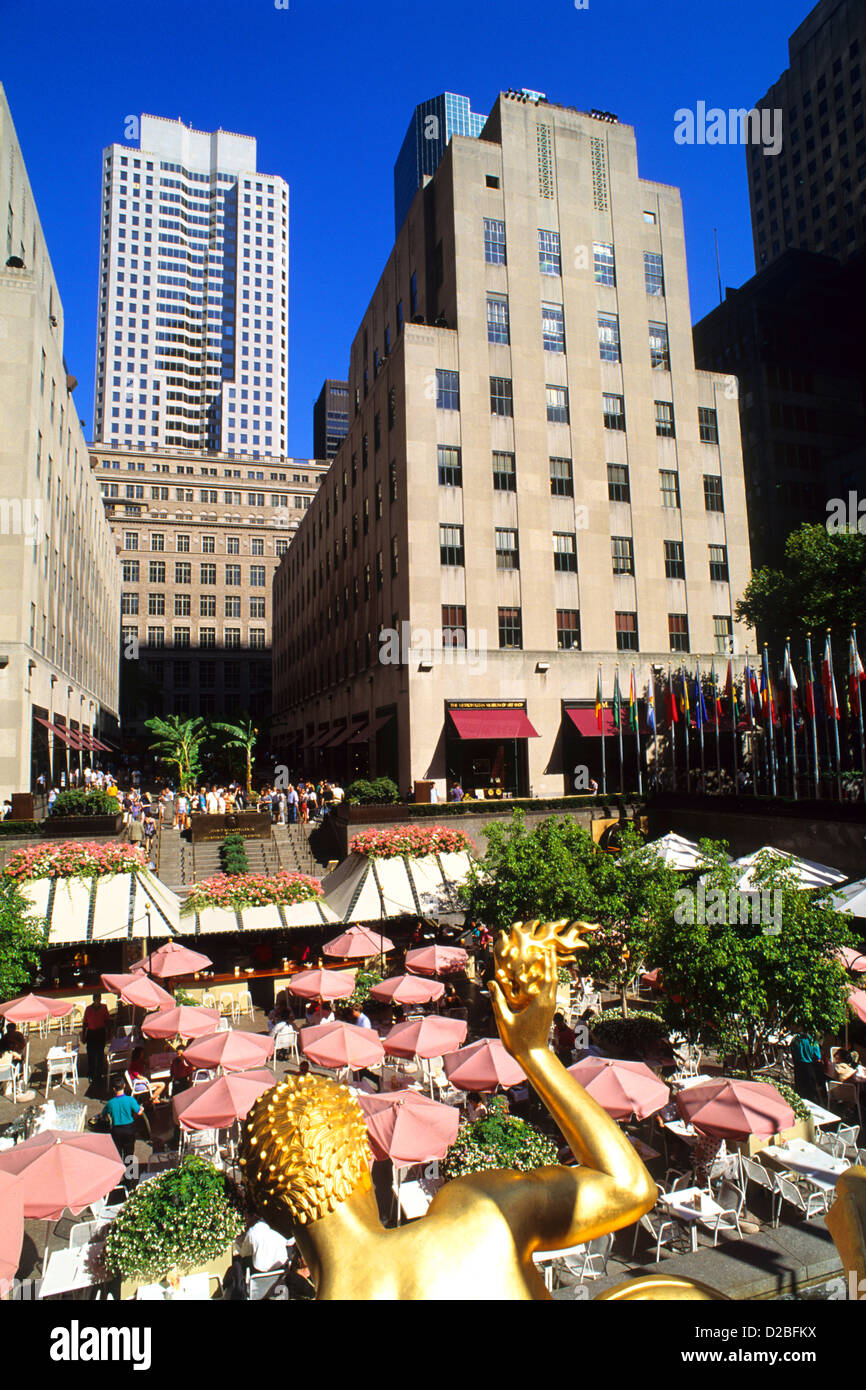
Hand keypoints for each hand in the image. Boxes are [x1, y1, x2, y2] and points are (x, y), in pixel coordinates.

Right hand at [489, 919, 595, 1059]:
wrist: (532, 1056)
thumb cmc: (518, 1040)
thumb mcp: (504, 1019)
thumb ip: (498, 999)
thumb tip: (492, 982)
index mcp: (540, 1003)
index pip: (547, 978)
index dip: (548, 963)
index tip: (546, 950)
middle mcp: (548, 1003)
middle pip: (553, 978)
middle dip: (552, 963)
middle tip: (549, 949)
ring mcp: (549, 1008)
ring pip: (554, 985)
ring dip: (551, 971)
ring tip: (548, 960)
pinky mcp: (548, 1012)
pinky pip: (551, 992)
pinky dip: (549, 981)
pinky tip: (543, 978)